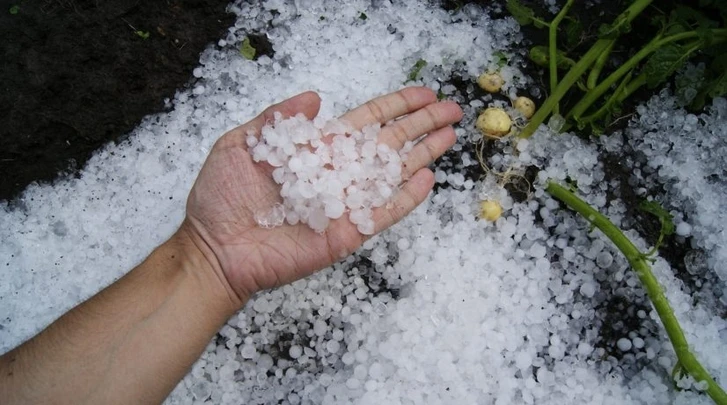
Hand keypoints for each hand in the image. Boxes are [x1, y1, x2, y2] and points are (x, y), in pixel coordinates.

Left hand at [182, 87, 462, 303]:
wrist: (214, 248)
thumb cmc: (221, 197)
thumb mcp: (241, 144)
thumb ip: (278, 119)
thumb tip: (315, 95)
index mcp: (317, 149)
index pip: (366, 122)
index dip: (396, 106)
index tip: (424, 94)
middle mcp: (337, 173)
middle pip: (389, 143)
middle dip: (421, 125)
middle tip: (453, 109)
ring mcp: (345, 204)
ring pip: (392, 174)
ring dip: (423, 155)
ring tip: (450, 136)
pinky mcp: (347, 233)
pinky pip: (383, 213)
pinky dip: (406, 198)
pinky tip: (427, 179)